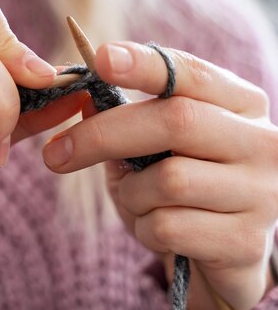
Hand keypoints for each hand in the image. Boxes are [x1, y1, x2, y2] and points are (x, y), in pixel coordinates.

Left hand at [43, 41, 277, 309]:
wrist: (217, 253)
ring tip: (137, 202)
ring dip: (130, 194)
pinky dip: (144, 229)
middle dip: (103, 135)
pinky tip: (157, 232)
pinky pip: (168, 227)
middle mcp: (263, 141)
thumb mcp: (149, 147)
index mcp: (239, 104)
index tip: (101, 59)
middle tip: (54, 153)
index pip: (192, 73)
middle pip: (175, 121)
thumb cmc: (179, 188)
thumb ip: (123, 119)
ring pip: (168, 180)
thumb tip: (85, 99)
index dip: (145, 64)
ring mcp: (263, 192)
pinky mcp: (247, 242)